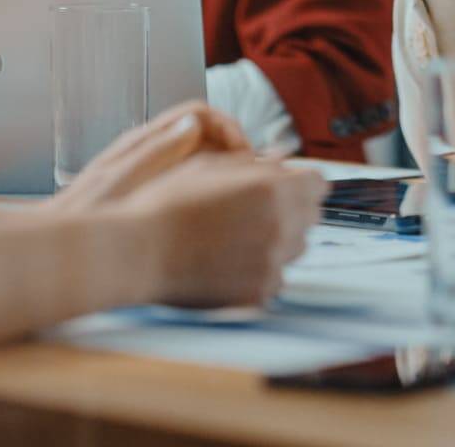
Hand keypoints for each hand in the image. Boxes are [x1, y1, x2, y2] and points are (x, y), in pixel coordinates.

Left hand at [50, 101, 250, 213]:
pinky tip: (225, 218)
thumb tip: (196, 123)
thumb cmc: (81, 219)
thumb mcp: (121, 183)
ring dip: (230, 175)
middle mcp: (153, 152)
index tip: (245, 159)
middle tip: (253, 183)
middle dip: (237, 154)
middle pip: (210, 135)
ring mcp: (156, 174)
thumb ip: (158, 151)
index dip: (230, 131)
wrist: (55, 252)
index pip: (201, 114)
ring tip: (244, 201)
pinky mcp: (159, 199)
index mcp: (145, 141)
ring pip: (207, 161)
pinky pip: (198, 186)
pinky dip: (217, 195)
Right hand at [122, 155, 325, 307]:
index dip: (301, 182)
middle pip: (311, 215)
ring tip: (239, 237)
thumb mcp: (213, 167)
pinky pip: (276, 277)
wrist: (136, 253)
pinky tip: (230, 262)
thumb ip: (257, 165)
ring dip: (279, 240)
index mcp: (274, 188)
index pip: (319, 183)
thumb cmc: (169, 204)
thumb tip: (285, 163)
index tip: (286, 186)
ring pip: (296, 247)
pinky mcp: (259, 292)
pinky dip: (262, 270)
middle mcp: (281, 225)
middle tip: (256, 211)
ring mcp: (272, 262)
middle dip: (293, 208)